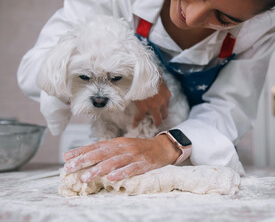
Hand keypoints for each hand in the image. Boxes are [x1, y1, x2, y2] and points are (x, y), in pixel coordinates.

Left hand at [62, 135, 180, 181]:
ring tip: (86, 177)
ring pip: (114, 161)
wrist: (162, 147)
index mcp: (116, 142)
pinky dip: (121, 173)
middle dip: (85, 160)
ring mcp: (134, 155)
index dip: (81, 151)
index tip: (66, 158)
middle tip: (70, 168)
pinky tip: (111, 178)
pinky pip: (132, 168)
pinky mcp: (144, 163)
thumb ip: (106, 151)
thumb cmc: (138, 149)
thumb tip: (85, 157)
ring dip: (99, 169)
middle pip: (102, 153)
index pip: (96, 146)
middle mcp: (123, 147)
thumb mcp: (121, 147)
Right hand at [132, 78, 170, 127]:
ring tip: (152, 124)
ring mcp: (154, 106)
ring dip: (155, 122)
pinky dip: (136, 122)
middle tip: (157, 117)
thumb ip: (160, 81)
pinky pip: (140, 117)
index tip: (159, 108)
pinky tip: (134, 126)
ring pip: (157, 119)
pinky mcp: (143, 108)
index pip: (167, 105)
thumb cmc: (148, 73)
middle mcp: (163, 102)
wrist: (139, 73)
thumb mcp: (158, 77)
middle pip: (164, 114)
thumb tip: (159, 76)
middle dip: (161, 116)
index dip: (162, 107)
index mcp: (167, 95)